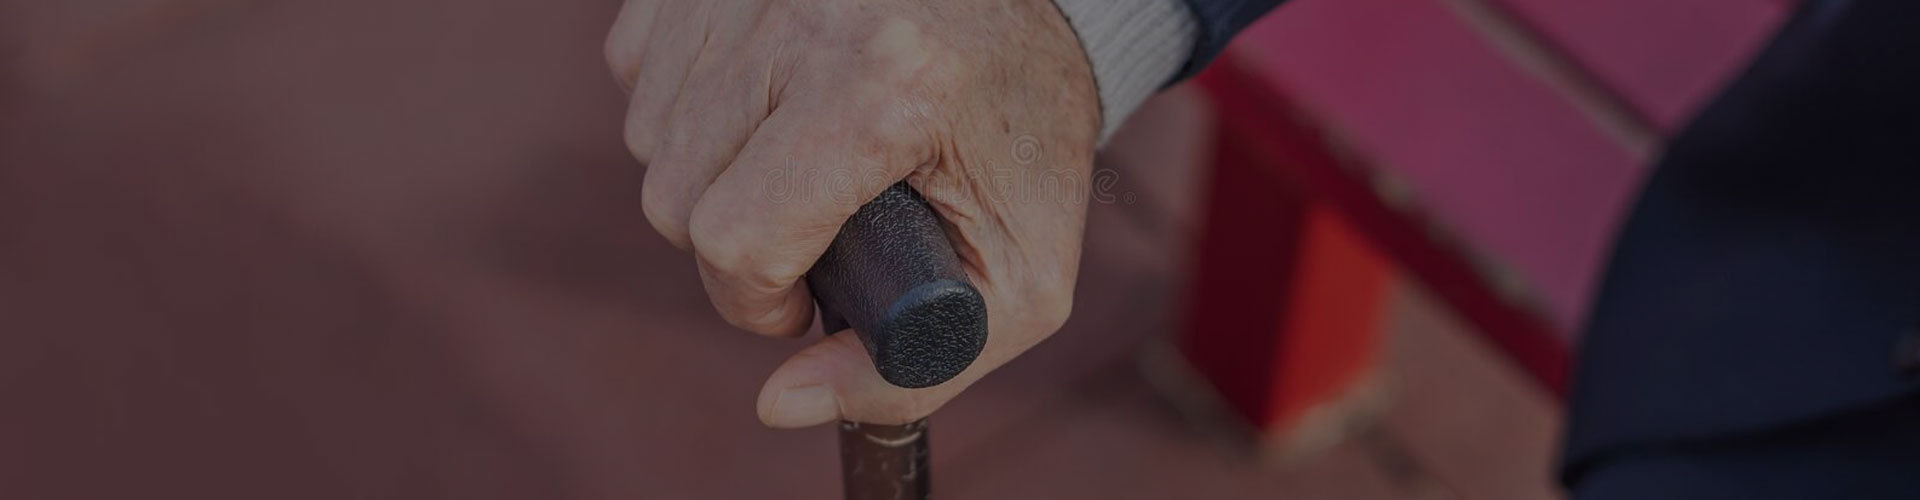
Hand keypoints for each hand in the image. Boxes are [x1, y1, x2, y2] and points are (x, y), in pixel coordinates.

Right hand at [605, 0, 1099, 427]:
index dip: (758, 301)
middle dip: (733, 244)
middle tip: (803, 234)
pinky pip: (636, 63)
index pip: (736, 237)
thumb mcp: (1020, 276)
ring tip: (789, 165)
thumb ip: (915, 369)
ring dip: (704, 174)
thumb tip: (781, 402)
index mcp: (886, 93)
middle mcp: (809, 18)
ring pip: (646, 131)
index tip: (800, 301)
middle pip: (674, 192)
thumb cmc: (1028, 141)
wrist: (1051, 6)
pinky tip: (759, 104)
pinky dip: (682, 101)